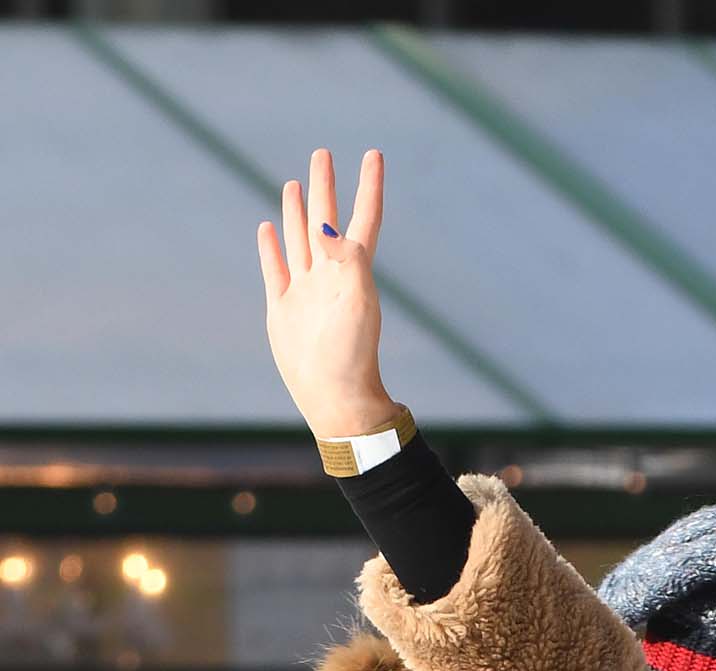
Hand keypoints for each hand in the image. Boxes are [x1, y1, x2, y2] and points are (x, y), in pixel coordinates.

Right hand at [257, 147, 394, 438]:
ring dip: (297, 211)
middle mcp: (329, 275)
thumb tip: (327, 226)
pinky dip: (272, 246)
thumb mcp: (357, 301)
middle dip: (325, 186)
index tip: (373, 154)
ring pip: (299, 238)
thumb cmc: (351, 354)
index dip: (369, 186)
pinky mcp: (282, 307)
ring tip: (295, 184)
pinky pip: (276, 267)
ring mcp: (305, 290)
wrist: (333, 397)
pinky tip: (268, 228)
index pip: (363, 217)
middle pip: (326, 219)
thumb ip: (347, 259)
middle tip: (322, 153)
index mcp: (353, 271)